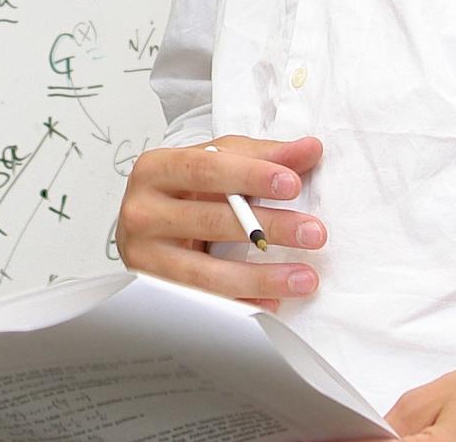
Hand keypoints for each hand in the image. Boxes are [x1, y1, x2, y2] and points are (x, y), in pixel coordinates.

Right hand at [114, 134, 323, 307]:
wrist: (143, 228)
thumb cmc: (181, 192)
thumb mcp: (215, 163)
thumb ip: (262, 156)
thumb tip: (310, 149)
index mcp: (156, 170)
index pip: (205, 169)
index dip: (250, 175)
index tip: (292, 183)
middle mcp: (143, 212)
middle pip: (210, 220)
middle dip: (269, 227)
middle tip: (313, 232)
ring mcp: (146, 257)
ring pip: (208, 273)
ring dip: (262, 277)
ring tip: (305, 277)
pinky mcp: (156, 292)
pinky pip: (206, 304)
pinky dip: (243, 305)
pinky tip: (274, 302)